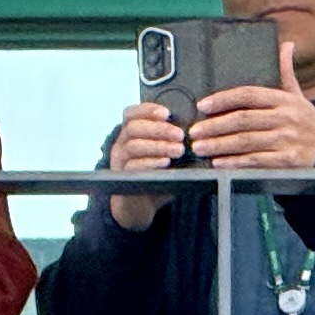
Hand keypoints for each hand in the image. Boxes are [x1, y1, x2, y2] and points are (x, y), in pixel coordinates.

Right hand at [103, 98, 186, 230]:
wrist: (140, 204)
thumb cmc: (156, 174)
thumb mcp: (165, 153)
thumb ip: (173, 141)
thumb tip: (196, 130)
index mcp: (130, 133)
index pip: (132, 113)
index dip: (148, 110)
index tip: (167, 113)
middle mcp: (121, 144)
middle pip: (133, 128)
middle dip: (159, 129)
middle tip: (180, 135)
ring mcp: (119, 161)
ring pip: (133, 146)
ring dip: (158, 146)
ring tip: (178, 150)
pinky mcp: (122, 178)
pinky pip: (132, 167)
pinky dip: (150, 163)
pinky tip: (165, 163)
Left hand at [189, 44, 314, 172]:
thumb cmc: (304, 121)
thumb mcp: (298, 96)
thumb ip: (286, 73)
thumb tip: (287, 45)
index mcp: (285, 100)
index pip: (249, 94)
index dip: (223, 99)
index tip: (202, 105)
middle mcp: (286, 118)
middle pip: (243, 119)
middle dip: (214, 126)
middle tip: (194, 131)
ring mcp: (288, 140)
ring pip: (246, 141)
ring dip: (219, 145)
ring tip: (200, 147)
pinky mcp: (288, 161)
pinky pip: (256, 160)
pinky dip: (235, 163)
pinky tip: (219, 163)